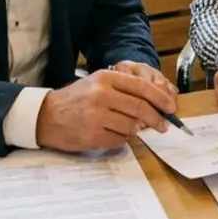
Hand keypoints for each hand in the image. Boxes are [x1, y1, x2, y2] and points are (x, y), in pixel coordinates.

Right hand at [35, 68, 177, 151]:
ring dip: (137, 130)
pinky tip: (114, 134)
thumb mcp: (97, 84)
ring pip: (131, 126)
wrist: (46, 116)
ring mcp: (96, 116)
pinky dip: (122, 139)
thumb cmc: (76, 99)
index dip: (160, 98)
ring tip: (132, 128)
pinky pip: (119, 140)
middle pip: (141, 108)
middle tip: (163, 125)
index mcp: (105, 78)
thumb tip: (155, 104)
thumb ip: (124, 90)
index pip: (142, 87)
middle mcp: (101, 95)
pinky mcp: (92, 135)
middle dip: (156, 118)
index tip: (171, 107)